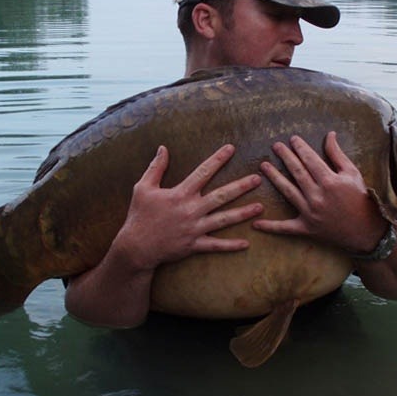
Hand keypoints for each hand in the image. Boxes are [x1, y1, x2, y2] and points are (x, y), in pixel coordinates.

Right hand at [115, 144, 263, 270]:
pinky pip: (216, 246)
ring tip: (261, 207)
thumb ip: (155, 168)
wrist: (136, 247)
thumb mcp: (143, 188)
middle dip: (241, 186)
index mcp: (180, 194)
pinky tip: (247, 243)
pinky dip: (231, 245)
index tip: (232, 148)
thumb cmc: (139, 216)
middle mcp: (191, 210)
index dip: (218, 159)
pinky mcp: (194, 245)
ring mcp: (194, 228)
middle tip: (258, 179)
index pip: (203, 172)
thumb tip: (163, 148)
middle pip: (221, 196)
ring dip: (243, 213)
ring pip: (224, 220)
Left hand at [253, 132, 385, 253]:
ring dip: (274, 178)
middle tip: (275, 146)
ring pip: (288, 192)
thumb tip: (330, 134)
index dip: (300, 148)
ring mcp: (310, 213)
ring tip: (263, 166)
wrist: (365, 230)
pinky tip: (255, 223)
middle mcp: (318, 196)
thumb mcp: (352, 173)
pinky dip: (270, 227)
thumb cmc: (359, 198)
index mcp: (330, 181)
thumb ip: (337, 154)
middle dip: (285, 157)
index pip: (310, 160)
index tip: (292, 139)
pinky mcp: (306, 228)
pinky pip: (285, 228)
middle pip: (297, 172)